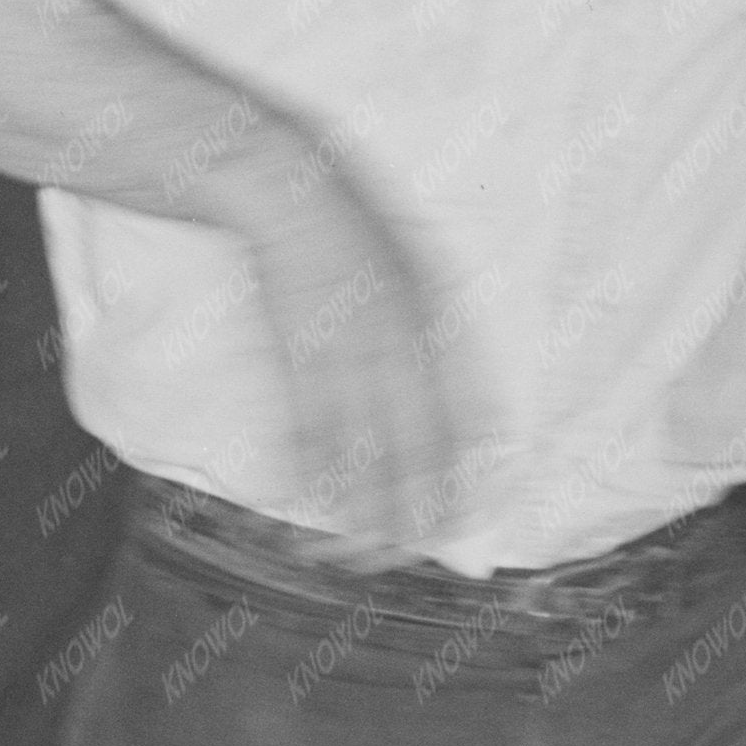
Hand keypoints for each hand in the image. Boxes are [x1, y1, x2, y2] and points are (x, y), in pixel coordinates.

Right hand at [240, 144, 463, 551]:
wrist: (287, 186)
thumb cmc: (348, 231)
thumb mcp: (410, 277)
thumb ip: (427, 339)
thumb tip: (453, 401)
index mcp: (433, 330)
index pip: (458, 426)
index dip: (456, 481)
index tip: (457, 526)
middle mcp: (398, 345)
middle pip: (412, 449)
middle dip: (406, 512)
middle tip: (397, 560)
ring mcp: (345, 349)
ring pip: (356, 448)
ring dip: (349, 506)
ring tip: (344, 555)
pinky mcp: (295, 349)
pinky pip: (303, 422)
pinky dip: (300, 466)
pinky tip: (295, 501)